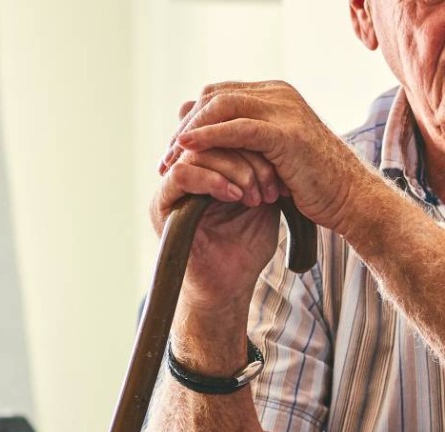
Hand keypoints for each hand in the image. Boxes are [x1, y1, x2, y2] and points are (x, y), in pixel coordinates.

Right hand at [151, 145, 284, 310]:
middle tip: (270, 184)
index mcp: (209, 167)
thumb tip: (278, 137)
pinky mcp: (162, 205)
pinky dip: (211, 180)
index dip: (255, 143)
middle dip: (248, 157)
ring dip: (233, 169)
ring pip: (198, 152)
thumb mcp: (263, 199)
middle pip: (212, 137)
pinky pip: (182, 175)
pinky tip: (234, 196)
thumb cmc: (246, 246)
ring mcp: (172, 187)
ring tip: (254, 194)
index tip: (281, 170)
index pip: (226, 133)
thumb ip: (263, 169)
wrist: (230, 286)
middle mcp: (187, 171)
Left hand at [159, 81, 382, 232]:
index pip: (220, 94)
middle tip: (166, 156)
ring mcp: (285, 111)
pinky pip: (237, 128)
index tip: (174, 149)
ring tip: (172, 157)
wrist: (352, 199)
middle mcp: (280, 95)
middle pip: (215, 96)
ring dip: (191, 131)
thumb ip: (247, 142)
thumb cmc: (315, 183)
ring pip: (222, 106)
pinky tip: (189, 149)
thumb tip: (205, 142)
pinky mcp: (286, 134)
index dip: (193, 118)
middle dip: (186, 125)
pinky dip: (209, 136)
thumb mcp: (274, 155)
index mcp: (277, 96)